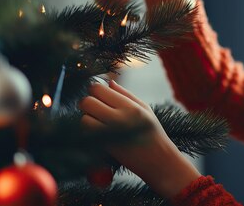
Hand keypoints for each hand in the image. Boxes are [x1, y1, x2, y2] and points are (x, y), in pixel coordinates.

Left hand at [78, 80, 200, 198]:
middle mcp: (119, 118)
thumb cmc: (153, 133)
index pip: (98, 89)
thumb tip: (109, 82)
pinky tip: (100, 131)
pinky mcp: (105, 147)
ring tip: (99, 121)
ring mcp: (110, 134)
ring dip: (88, 118)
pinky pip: (87, 133)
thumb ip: (125, 94)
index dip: (95, 90)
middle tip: (97, 107)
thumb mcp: (144, 108)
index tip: (100, 95)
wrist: (159, 161)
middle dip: (88, 103)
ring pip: (84, 118)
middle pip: (87, 102)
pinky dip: (89, 130)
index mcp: (129, 106)